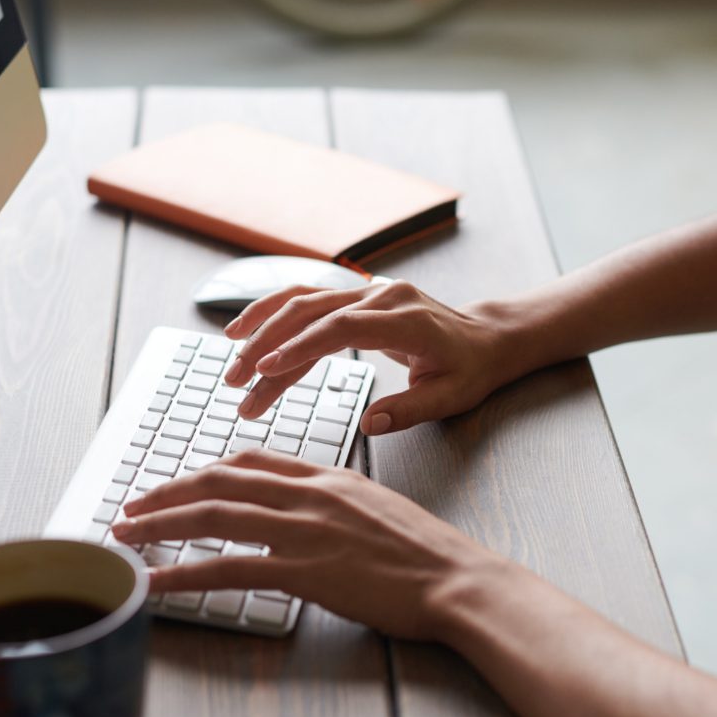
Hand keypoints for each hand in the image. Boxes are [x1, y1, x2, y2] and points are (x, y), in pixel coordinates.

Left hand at [110, 449, 508, 640]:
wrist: (455, 579)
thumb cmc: (426, 555)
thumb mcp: (378, 510)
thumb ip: (337, 504)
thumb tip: (310, 516)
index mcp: (328, 476)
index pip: (251, 461)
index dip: (205, 471)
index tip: (177, 483)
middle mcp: (310, 494)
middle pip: (220, 480)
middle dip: (168, 491)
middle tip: (133, 507)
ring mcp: (304, 530)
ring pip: (214, 515)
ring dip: (161, 524)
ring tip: (126, 535)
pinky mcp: (303, 570)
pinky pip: (227, 567)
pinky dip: (183, 573)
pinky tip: (155, 582)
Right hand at [223, 280, 518, 435]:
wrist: (485, 337)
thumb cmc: (468, 370)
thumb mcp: (450, 398)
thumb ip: (410, 410)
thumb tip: (371, 424)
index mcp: (406, 319)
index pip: (341, 328)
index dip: (300, 347)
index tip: (267, 371)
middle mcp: (381, 297)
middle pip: (311, 312)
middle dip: (267, 346)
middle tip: (236, 383)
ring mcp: (367, 292)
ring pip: (302, 301)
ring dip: (261, 329)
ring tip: (232, 362)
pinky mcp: (355, 297)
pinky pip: (307, 299)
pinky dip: (272, 313)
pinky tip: (242, 332)